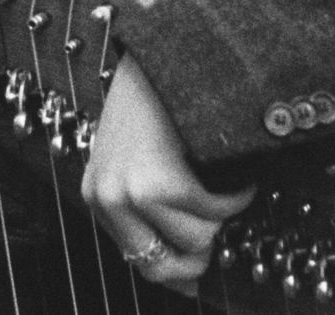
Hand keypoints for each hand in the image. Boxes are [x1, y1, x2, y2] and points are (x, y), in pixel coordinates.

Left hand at [81, 55, 252, 292]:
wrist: (162, 56)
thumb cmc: (156, 103)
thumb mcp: (137, 159)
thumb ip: (152, 208)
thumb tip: (189, 276)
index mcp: (98, 197)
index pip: (138, 262)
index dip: (177, 273)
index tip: (201, 277)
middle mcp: (108, 200)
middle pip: (163, 265)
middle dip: (201, 252)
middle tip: (223, 224)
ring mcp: (130, 193)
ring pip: (197, 239)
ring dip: (222, 214)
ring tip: (227, 183)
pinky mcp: (160, 182)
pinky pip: (215, 211)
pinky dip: (236, 194)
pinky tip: (236, 173)